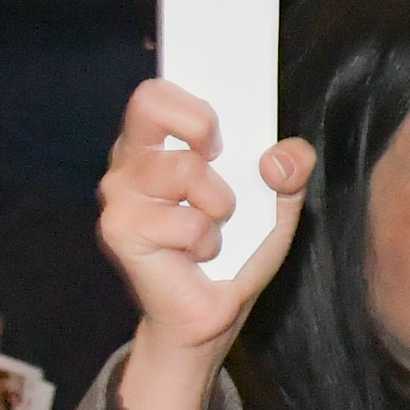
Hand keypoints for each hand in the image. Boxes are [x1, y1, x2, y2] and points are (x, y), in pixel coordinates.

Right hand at [97, 78, 312, 409]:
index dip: (192, 104)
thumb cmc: (234, 252)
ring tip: (213, 230)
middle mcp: (129, 162)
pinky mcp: (121, 230)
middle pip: (150, 106)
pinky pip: (185, 220)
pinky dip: (206, 241)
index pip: (154, 93)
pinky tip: (197, 256)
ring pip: (185, 170)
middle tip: (220, 167)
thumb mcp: (277, 205)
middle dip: (200, 130)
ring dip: (219, 205)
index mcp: (157, 144)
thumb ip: (290, 169)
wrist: (212, 316)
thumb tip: (280, 158)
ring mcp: (119, 195)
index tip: (221, 136)